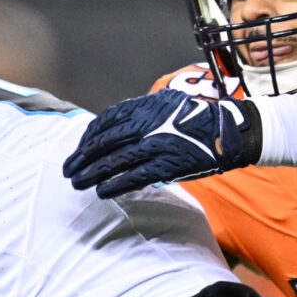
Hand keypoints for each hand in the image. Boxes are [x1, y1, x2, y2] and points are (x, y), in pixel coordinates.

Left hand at [62, 91, 261, 198]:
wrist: (228, 131)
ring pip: (115, 161)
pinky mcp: (167, 165)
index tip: (79, 150)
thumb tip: (115, 124)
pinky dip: (116, 185)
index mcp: (145, 106)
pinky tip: (103, 192)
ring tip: (78, 184)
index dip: (88, 138)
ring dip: (92, 174)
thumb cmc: (196, 119)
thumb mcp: (167, 103)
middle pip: (105, 142)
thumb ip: (142, 112)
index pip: (106, 121)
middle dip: (82, 158)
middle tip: (68, 170)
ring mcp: (156, 144)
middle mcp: (147, 123)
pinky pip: (135, 177)